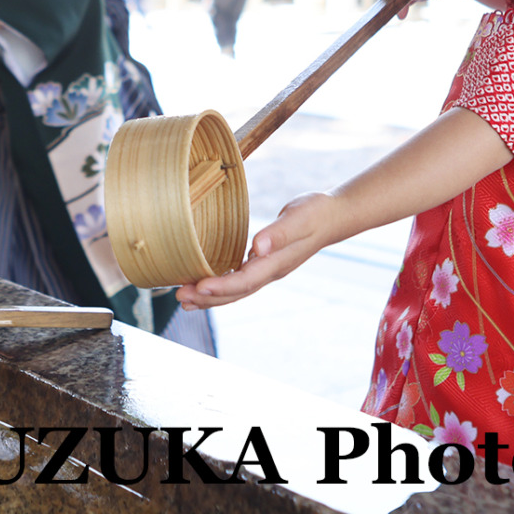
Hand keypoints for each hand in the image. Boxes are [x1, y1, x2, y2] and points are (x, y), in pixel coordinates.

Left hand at [174, 192, 345, 309]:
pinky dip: (221, 285)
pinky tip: (207, 283)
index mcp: (276, 263)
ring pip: (236, 290)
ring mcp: (268, 269)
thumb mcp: (298, 218)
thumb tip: (256, 247)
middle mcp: (270, 271)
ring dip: (211, 297)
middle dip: (208, 298)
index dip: (220, 287)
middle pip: (236, 292)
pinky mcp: (265, 262)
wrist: (333, 216)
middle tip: (180, 296)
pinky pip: (240, 280)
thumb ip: (278, 233)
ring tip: (186, 300)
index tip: (198, 287)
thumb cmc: (316, 213)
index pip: (244, 281)